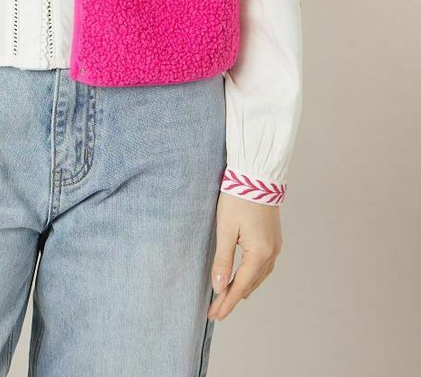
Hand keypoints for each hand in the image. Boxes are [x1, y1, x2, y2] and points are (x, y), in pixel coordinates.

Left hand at [207, 191, 282, 319]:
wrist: (257, 175)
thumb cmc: (238, 198)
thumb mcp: (225, 229)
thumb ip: (223, 260)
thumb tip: (219, 287)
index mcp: (259, 253)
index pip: (240, 286)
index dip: (226, 302)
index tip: (214, 315)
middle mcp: (271, 253)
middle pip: (250, 284)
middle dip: (232, 297)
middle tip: (216, 310)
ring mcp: (275, 246)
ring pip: (258, 276)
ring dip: (243, 287)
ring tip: (228, 299)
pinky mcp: (274, 239)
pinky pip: (264, 266)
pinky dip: (252, 276)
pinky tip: (245, 278)